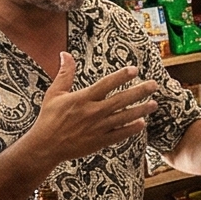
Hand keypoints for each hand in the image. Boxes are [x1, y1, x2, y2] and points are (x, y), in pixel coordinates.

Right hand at [27, 53, 160, 164]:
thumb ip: (64, 73)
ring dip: (141, 110)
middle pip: (121, 100)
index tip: (135, 70)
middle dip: (140, 91)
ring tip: (154, 104)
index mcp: (83, 99)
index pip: (106, 84)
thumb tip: (65, 54)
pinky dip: (131, 129)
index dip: (121, 76)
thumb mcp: (54, 93)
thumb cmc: (49, 118)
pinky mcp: (99, 141)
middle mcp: (93, 112)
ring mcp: (98, 128)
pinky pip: (119, 134)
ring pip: (124, 117)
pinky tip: (142, 123)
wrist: (46, 146)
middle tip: (154, 85)